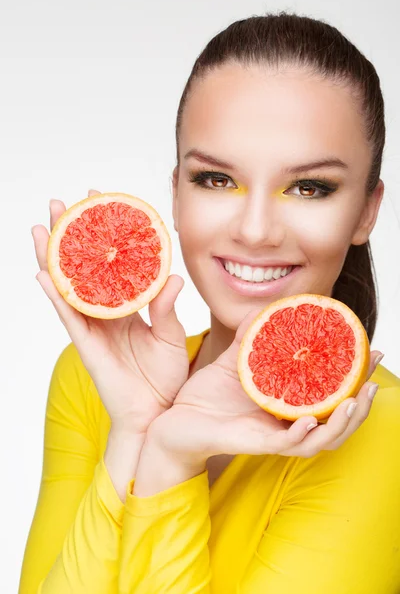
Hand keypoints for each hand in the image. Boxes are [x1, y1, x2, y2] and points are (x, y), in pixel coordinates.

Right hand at [32, 189, 188, 434]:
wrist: (157, 414)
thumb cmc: (166, 377)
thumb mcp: (172, 336)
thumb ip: (167, 307)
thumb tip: (173, 276)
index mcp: (128, 307)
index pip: (113, 264)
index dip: (105, 235)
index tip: (101, 202)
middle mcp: (106, 312)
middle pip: (83, 267)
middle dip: (71, 235)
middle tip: (62, 204)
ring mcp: (93, 327)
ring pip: (68, 285)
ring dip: (53, 257)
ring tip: (42, 227)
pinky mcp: (86, 345)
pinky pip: (68, 316)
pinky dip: (56, 294)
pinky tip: (43, 272)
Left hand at [148, 308, 382, 463]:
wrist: (173, 422)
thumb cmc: (205, 397)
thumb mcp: (232, 361)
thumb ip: (251, 337)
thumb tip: (267, 308)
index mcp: (286, 407)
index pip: (330, 397)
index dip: (355, 379)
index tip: (372, 352)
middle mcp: (285, 425)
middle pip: (336, 421)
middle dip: (360, 403)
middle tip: (375, 379)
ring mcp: (273, 437)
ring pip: (321, 438)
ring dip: (342, 422)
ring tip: (355, 400)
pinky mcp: (255, 445)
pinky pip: (286, 444)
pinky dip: (302, 435)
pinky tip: (311, 419)